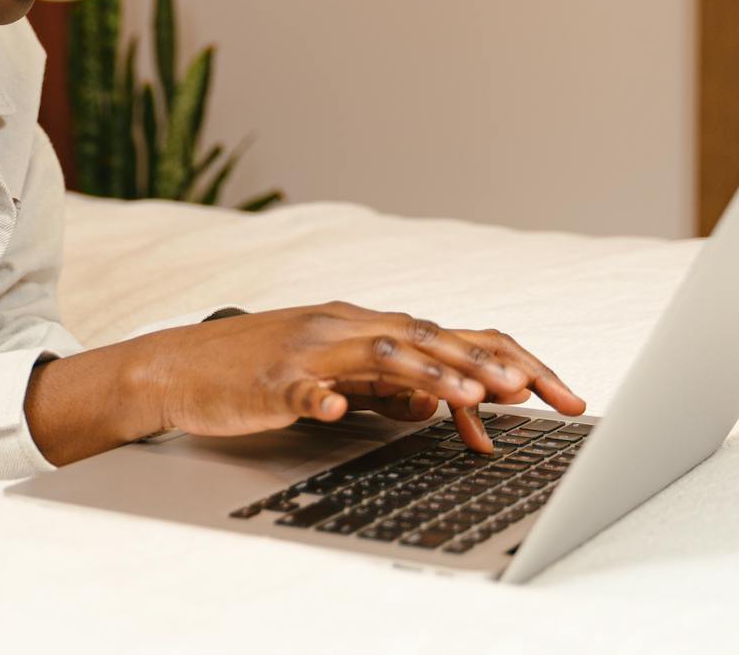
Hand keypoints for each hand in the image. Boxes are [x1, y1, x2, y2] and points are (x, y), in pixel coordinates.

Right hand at [138, 302, 585, 453]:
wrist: (179, 365)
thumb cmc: (260, 370)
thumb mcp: (335, 375)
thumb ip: (385, 385)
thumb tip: (435, 405)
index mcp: (368, 326)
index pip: (453, 335)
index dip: (510, 361)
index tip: (558, 394)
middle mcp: (346, 327)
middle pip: (430, 335)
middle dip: (489, 365)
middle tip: (537, 394)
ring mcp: (309, 349)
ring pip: (380, 352)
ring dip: (429, 374)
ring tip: (472, 398)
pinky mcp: (270, 379)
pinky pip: (301, 387)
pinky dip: (322, 398)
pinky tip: (335, 411)